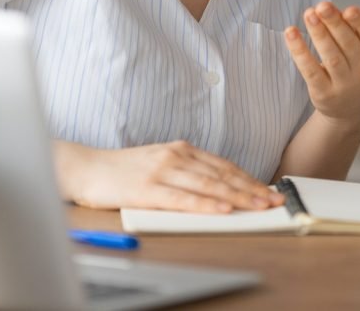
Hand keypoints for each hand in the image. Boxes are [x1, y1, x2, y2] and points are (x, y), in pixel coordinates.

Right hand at [55, 140, 285, 212]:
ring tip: (258, 206)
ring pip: (208, 185)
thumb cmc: (123, 171)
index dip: (249, 179)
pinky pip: (182, 198)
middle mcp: (175, 156)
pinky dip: (205, 204)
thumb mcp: (160, 163)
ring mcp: (162, 171)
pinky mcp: (147, 188)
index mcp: (181, 149)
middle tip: (274, 201)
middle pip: (221, 175)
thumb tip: (221, 188)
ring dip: (237, 197)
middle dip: (251, 189)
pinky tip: (222, 210)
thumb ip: (187, 172)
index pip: (224, 166)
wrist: (85, 168)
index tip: (270, 191)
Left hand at [283, 0, 359, 125]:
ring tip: (308, 13)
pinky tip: (291, 32)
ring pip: (330, 56)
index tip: (348, 9)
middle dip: (334, 23)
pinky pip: (310, 71)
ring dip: (318, 34)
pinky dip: (300, 52)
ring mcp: (344, 84)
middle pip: (347, 43)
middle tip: (321, 5)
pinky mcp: (323, 93)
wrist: (352, 106)